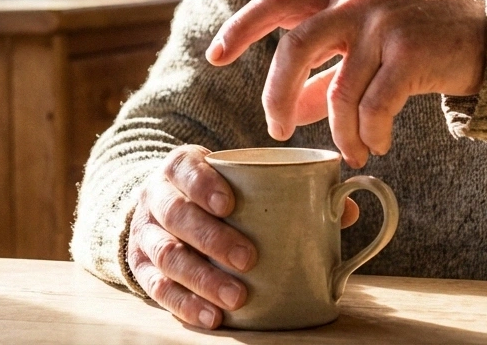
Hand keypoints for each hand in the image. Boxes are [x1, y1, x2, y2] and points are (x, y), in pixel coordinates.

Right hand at [127, 144, 359, 328]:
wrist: (163, 209)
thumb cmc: (217, 194)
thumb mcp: (240, 181)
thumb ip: (288, 189)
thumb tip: (345, 208)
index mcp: (181, 167)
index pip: (186, 168)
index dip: (204, 184)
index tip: (229, 203)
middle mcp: (156, 198)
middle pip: (176, 215)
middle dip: (211, 238)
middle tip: (248, 259)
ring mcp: (145, 234)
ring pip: (166, 256)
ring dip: (201, 279)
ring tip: (235, 299)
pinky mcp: (141, 268)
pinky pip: (157, 289)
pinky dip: (184, 305)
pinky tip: (211, 318)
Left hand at [206, 0, 486, 167]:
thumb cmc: (422, 43)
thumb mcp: (368, 46)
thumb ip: (328, 73)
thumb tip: (293, 109)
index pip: (278, 2)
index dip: (241, 27)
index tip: (215, 56)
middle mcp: (357, 3)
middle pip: (296, 46)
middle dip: (277, 93)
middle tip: (278, 130)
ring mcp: (384, 26)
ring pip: (339, 90)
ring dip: (339, 133)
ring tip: (353, 153)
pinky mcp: (411, 53)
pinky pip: (375, 107)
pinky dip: (371, 134)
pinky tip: (379, 145)